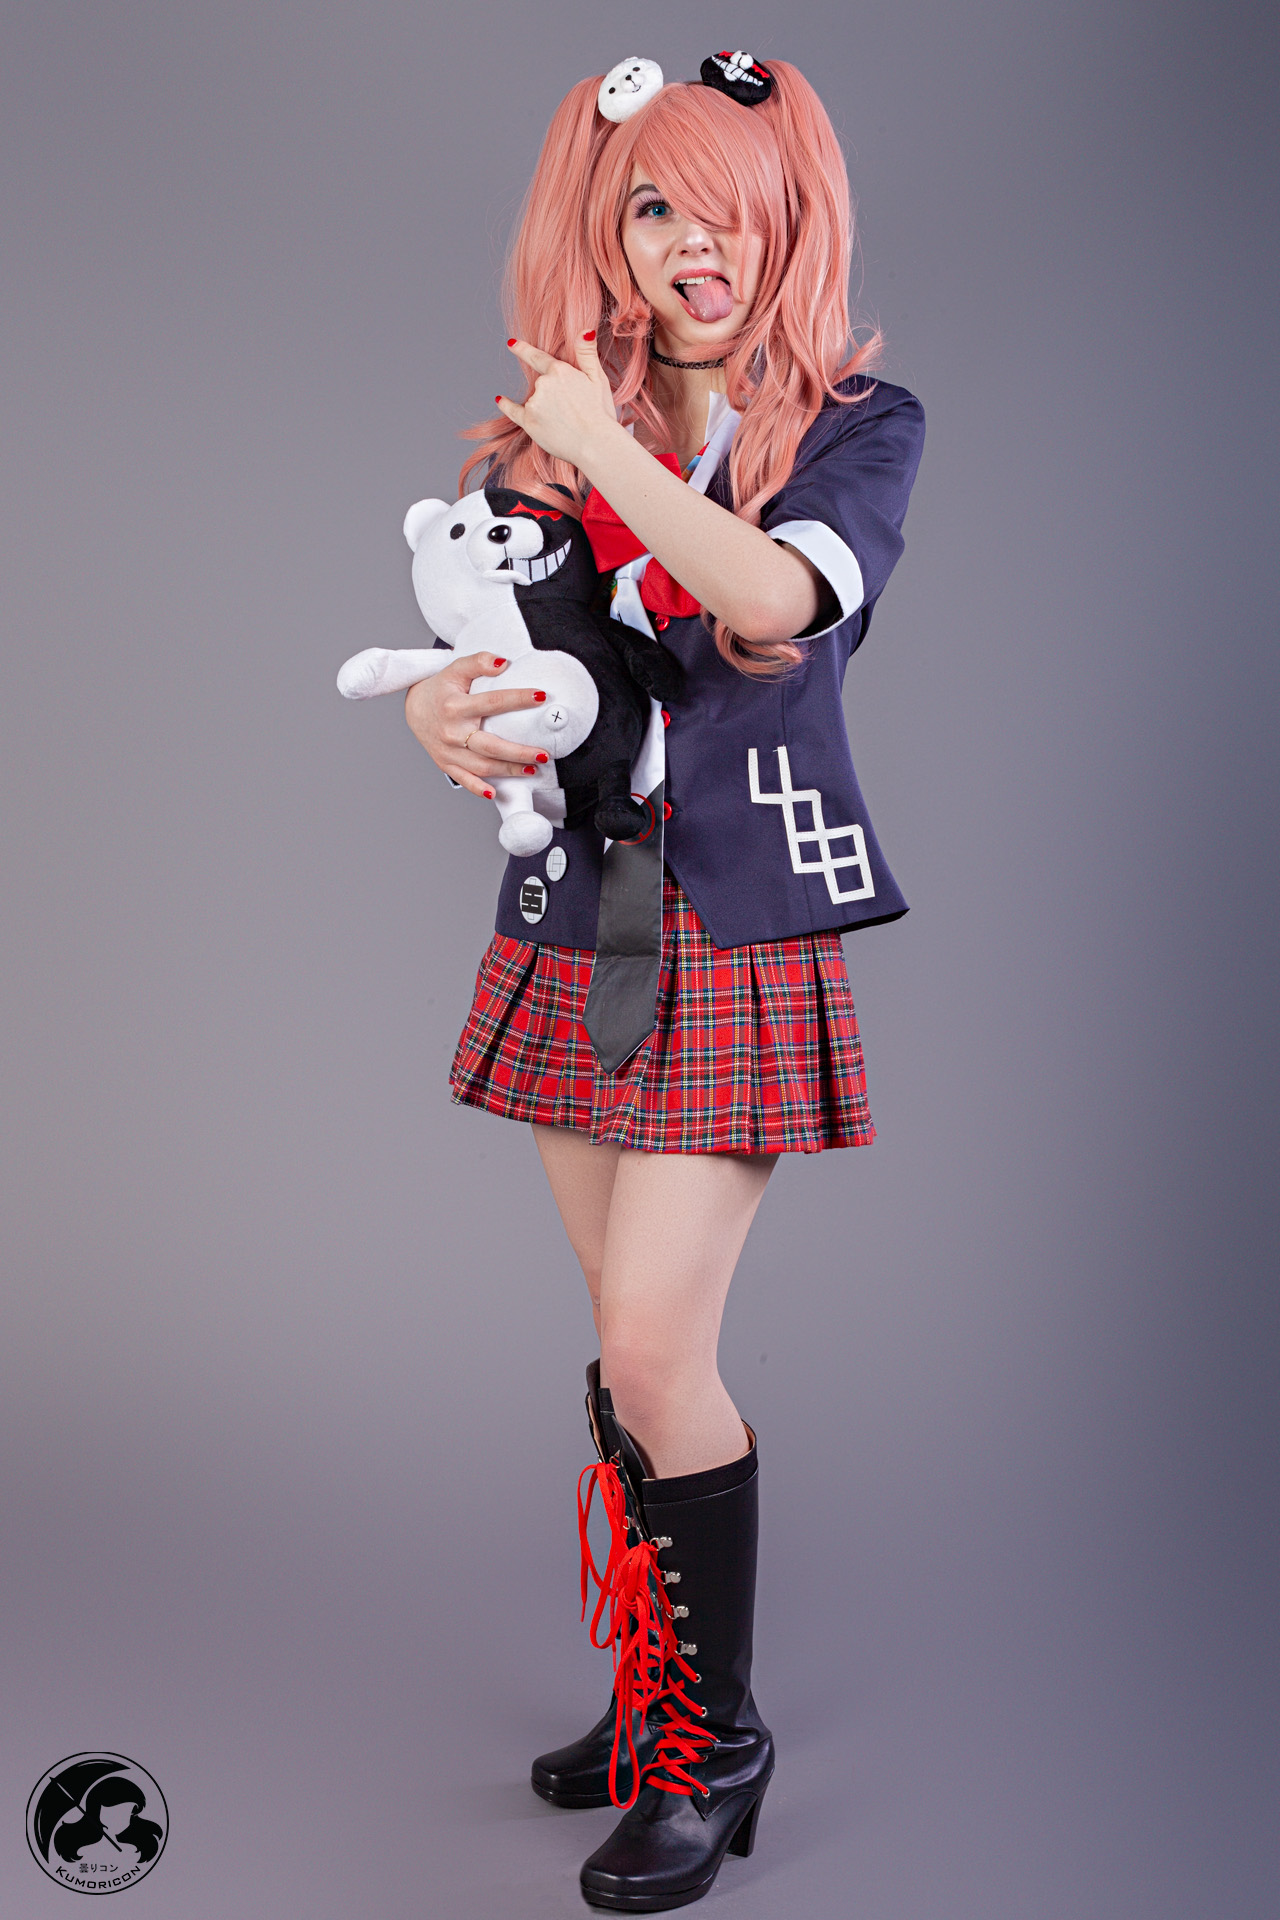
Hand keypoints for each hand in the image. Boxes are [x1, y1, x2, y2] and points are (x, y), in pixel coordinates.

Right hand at [404, 652, 549, 797]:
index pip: (492, 702)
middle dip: (519, 752)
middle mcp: (452, 732)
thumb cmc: (440, 688)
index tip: (541, 697)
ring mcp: (448, 751)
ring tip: (533, 768)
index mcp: (455, 706)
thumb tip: (503, 663)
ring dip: (509, 770)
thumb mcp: (456, 669)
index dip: (518, 699)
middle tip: (544, 754)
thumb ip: (479, 662)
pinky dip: (478, 789)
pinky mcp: (446, 763)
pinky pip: (464, 779)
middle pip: (490, 746)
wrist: (414, 708)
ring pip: (482, 766)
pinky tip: (495, 793)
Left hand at [496, 332, 620, 468]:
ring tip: (565, 421)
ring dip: (544, 407)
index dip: (523, 350)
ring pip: (534, 400)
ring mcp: (534, 404)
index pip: (537, 357)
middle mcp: (543, 384)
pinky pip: (513, 411)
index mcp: (560, 371)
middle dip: (552, 394)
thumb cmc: (600, 413)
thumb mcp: (598, 378)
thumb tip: (584, 330)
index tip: (512, 344)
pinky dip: (506, 405)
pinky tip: (500, 400)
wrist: (595, 445)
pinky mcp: (529, 423)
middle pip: (541, 384)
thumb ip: (587, 353)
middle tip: (572, 410)